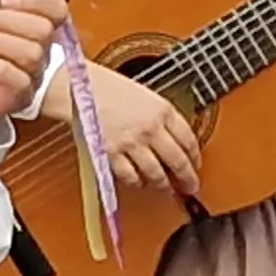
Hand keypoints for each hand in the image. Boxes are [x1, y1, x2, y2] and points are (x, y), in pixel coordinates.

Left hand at [0, 0, 64, 135]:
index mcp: (29, 23)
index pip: (55, 8)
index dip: (35, 0)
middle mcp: (38, 47)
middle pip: (44, 30)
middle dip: (9, 21)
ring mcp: (32, 74)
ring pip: (33, 54)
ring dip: (0, 42)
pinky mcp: (19, 96)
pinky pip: (21, 80)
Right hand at [46, 61, 200, 196]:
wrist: (80, 87)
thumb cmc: (110, 87)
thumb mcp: (146, 95)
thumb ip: (162, 117)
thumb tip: (175, 138)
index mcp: (162, 111)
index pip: (188, 140)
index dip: (195, 156)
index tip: (195, 164)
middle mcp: (150, 128)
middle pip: (177, 161)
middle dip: (187, 178)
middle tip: (191, 187)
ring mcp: (132, 143)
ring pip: (156, 173)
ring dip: (164, 185)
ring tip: (167, 189)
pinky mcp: (112, 154)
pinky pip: (130, 176)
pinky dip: (137, 182)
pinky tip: (140, 182)